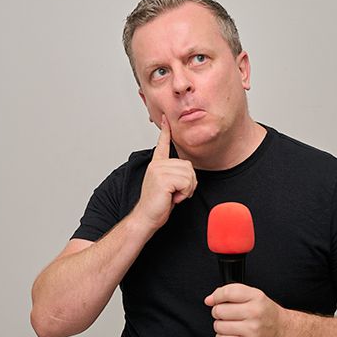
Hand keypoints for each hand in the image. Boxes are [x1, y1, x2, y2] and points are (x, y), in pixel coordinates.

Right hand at [133, 115, 197, 229]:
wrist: (147, 217)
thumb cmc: (158, 204)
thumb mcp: (168, 186)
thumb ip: (174, 175)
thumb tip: (187, 171)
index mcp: (157, 164)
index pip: (162, 144)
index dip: (165, 131)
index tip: (166, 119)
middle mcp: (157, 165)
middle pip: (188, 166)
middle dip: (189, 183)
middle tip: (176, 193)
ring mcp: (159, 170)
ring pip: (189, 175)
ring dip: (187, 189)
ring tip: (173, 196)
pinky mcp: (163, 179)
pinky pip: (187, 182)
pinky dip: (184, 193)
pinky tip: (173, 198)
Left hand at [204, 283, 283, 336]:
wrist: (281, 328)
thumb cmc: (264, 310)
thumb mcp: (252, 294)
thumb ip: (230, 292)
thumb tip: (209, 299)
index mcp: (255, 297)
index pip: (227, 293)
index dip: (216, 296)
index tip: (213, 300)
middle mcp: (254, 312)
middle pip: (220, 310)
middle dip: (217, 311)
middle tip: (224, 313)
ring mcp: (252, 329)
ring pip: (219, 326)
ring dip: (219, 325)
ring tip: (228, 323)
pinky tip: (229, 333)